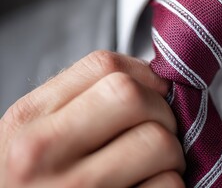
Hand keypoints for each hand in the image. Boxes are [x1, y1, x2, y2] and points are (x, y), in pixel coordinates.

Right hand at [0, 51, 184, 187]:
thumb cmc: (35, 179)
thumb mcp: (36, 132)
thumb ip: (81, 100)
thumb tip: (151, 80)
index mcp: (30, 117)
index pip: (104, 65)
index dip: (144, 74)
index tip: (154, 89)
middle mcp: (44, 151)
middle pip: (133, 97)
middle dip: (161, 109)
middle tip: (158, 126)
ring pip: (160, 142)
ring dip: (172, 152)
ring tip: (154, 162)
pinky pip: (168, 185)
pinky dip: (170, 184)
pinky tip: (148, 186)